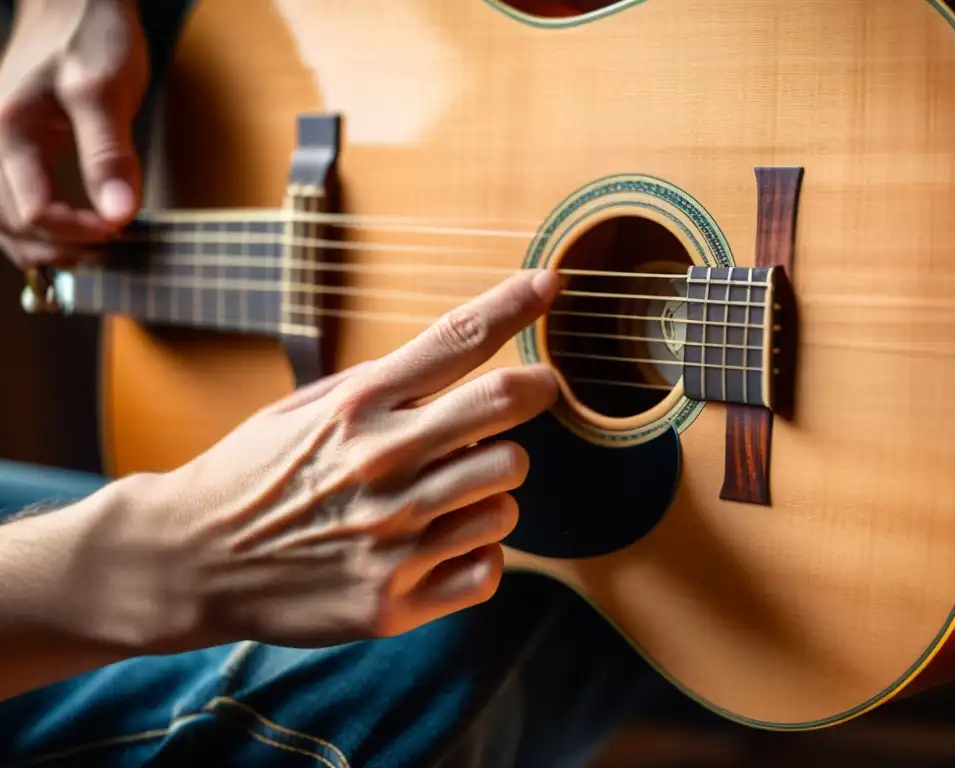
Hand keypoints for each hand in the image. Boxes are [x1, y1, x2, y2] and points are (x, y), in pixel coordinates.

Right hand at [0, 0, 147, 268]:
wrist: (74, 2)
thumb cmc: (91, 35)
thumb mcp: (107, 92)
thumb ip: (110, 155)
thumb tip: (119, 214)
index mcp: (9, 132)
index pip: (35, 212)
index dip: (80, 233)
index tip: (121, 231)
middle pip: (12, 226)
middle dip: (61, 250)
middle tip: (112, 253)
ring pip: (5, 222)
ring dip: (45, 247)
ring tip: (94, 251)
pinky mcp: (12, 148)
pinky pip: (12, 202)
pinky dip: (39, 228)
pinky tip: (73, 233)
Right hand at [116, 270, 559, 650]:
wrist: (188, 559)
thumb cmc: (253, 474)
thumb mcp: (305, 408)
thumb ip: (383, 390)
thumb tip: (464, 364)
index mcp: (356, 407)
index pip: (456, 340)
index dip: (514, 304)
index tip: (549, 284)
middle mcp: (381, 465)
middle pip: (506, 409)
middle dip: (532, 393)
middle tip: (531, 393)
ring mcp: (390, 538)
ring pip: (508, 494)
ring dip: (493, 487)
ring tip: (453, 491)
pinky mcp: (392, 601)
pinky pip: (490, 568)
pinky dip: (479, 554)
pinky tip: (445, 544)